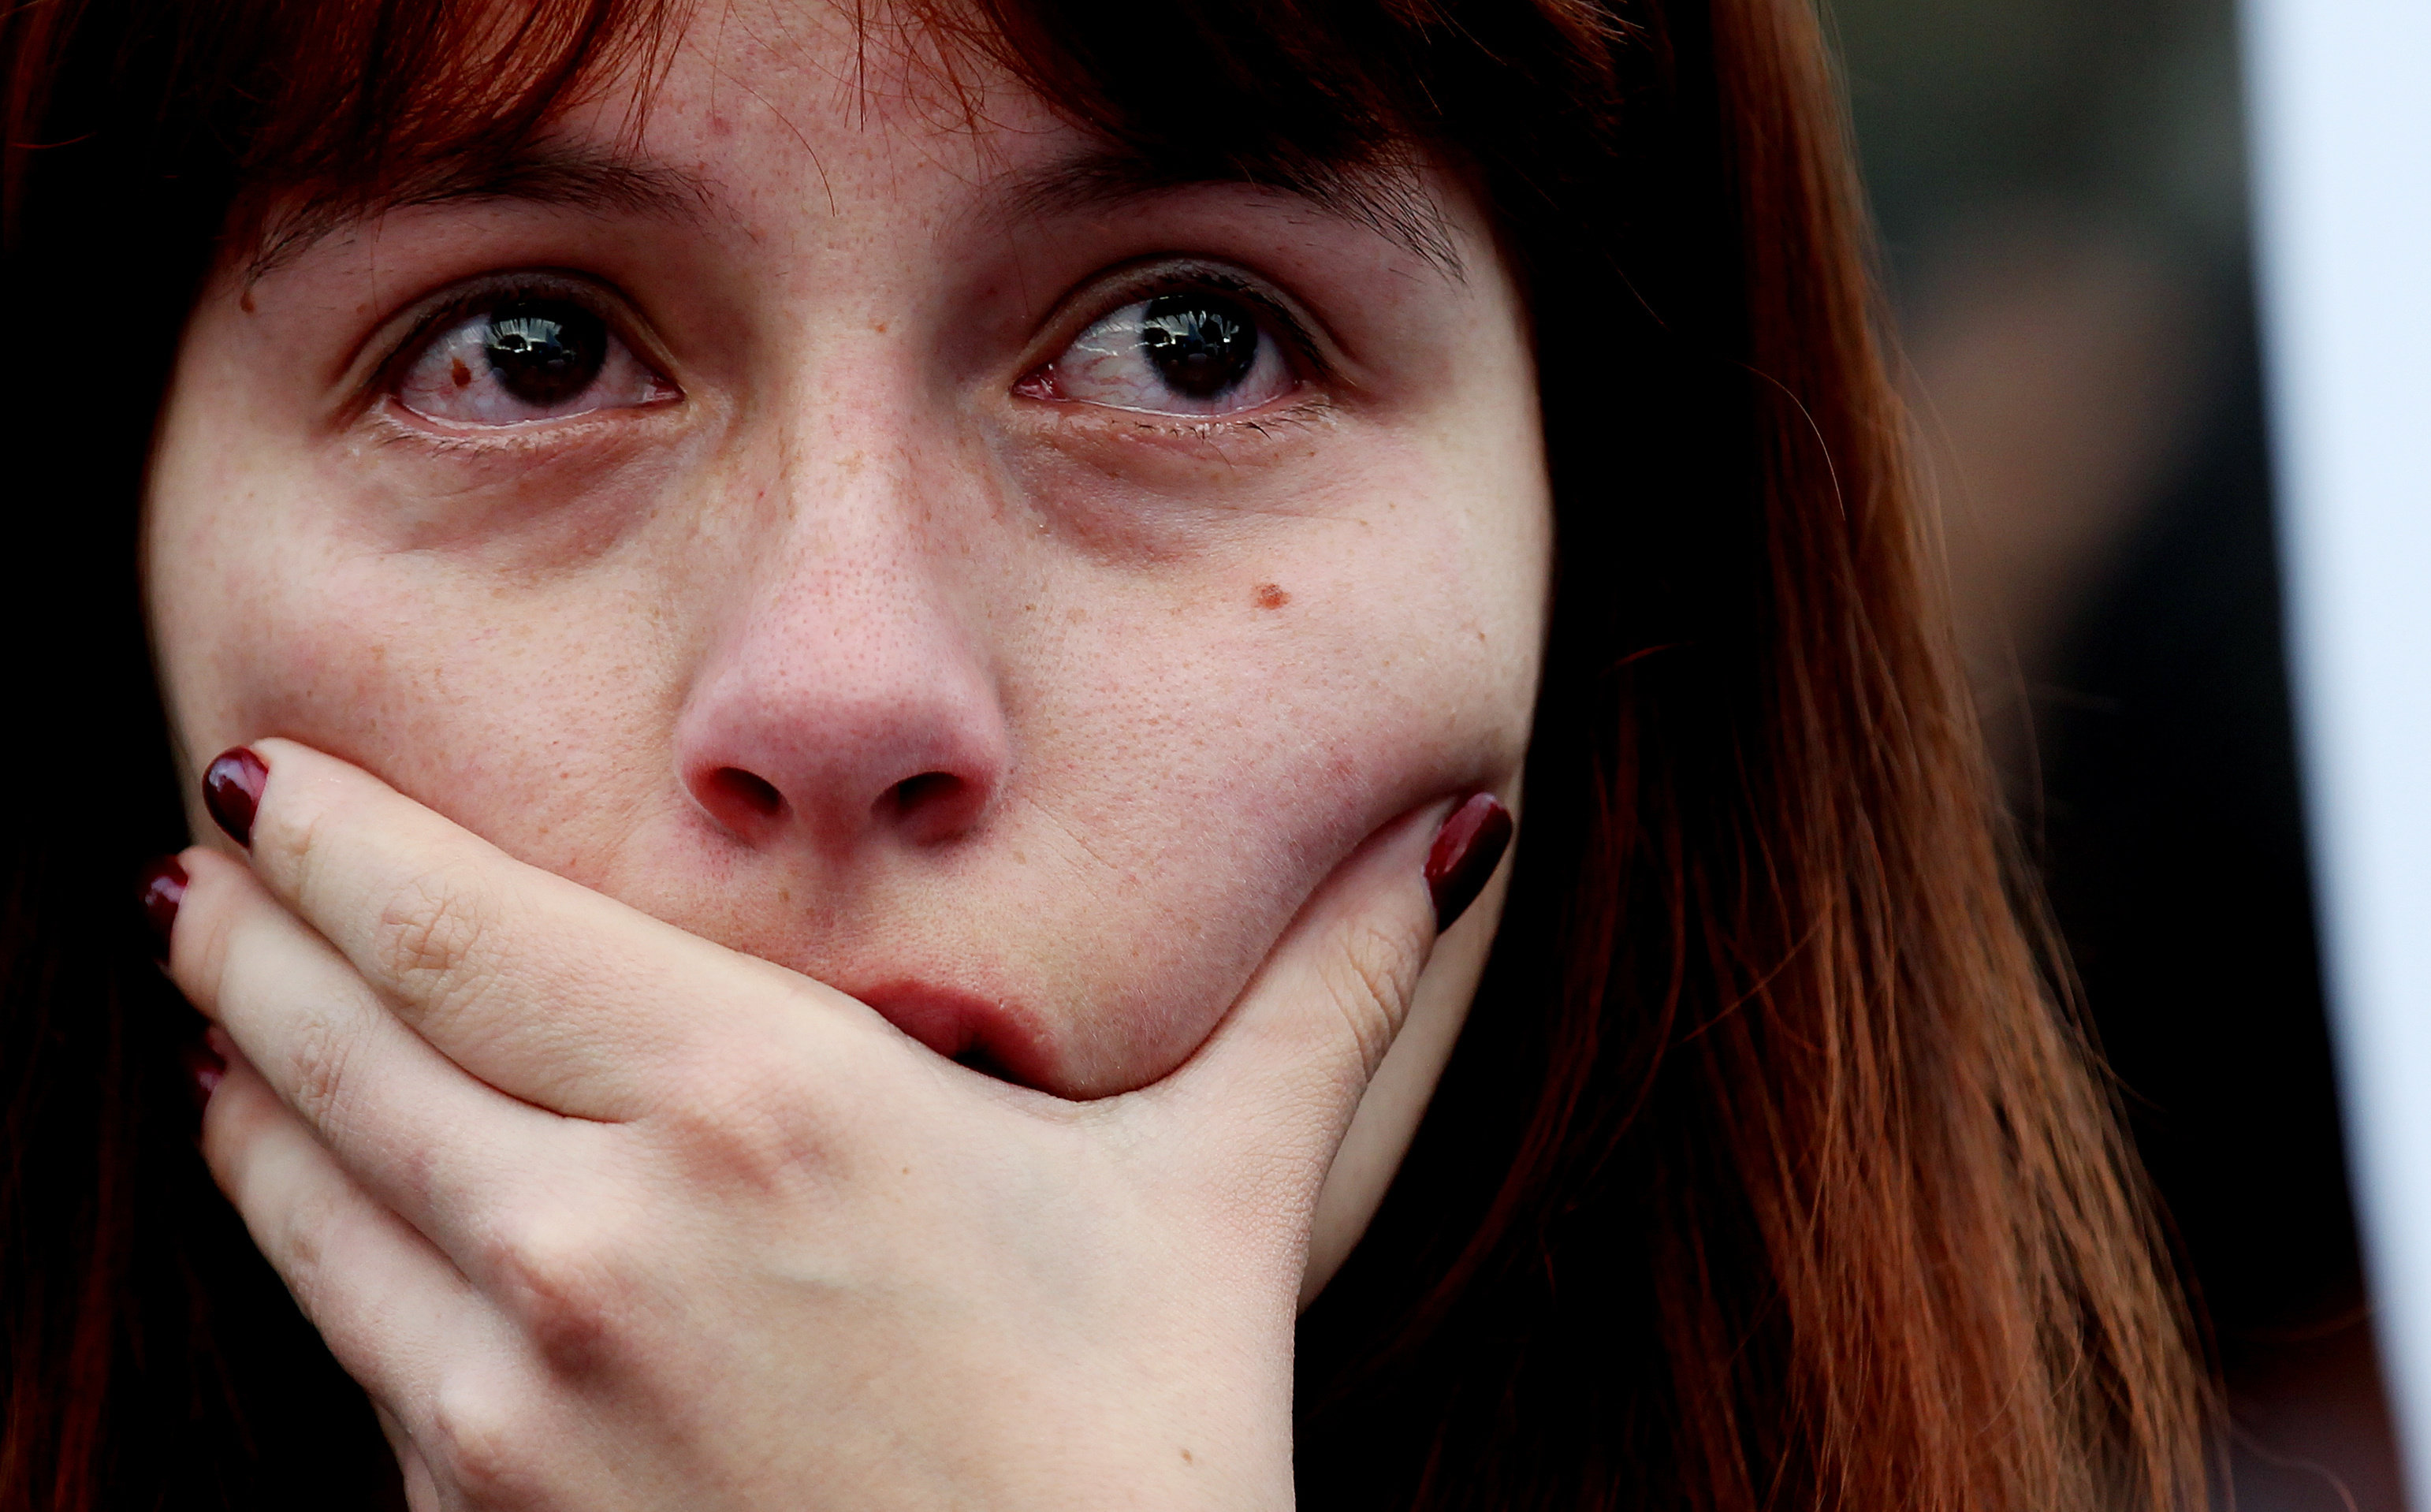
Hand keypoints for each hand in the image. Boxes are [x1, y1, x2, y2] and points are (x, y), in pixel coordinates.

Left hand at [161, 739, 1506, 1509]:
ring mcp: (509, 1403)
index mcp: (754, 1107)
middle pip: (335, 1040)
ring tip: (218, 1020)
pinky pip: (344, 1357)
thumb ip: (1322, 990)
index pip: (458, 927)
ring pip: (297, 1200)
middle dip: (250, 939)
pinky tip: (309, 1210)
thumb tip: (1456, 826)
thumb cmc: (1139, 1440)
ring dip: (242, 1091)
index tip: (258, 778)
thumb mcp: (1220, 1191)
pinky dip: (305, 1251)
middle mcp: (589, 1237)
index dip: (335, 841)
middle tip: (195, 869)